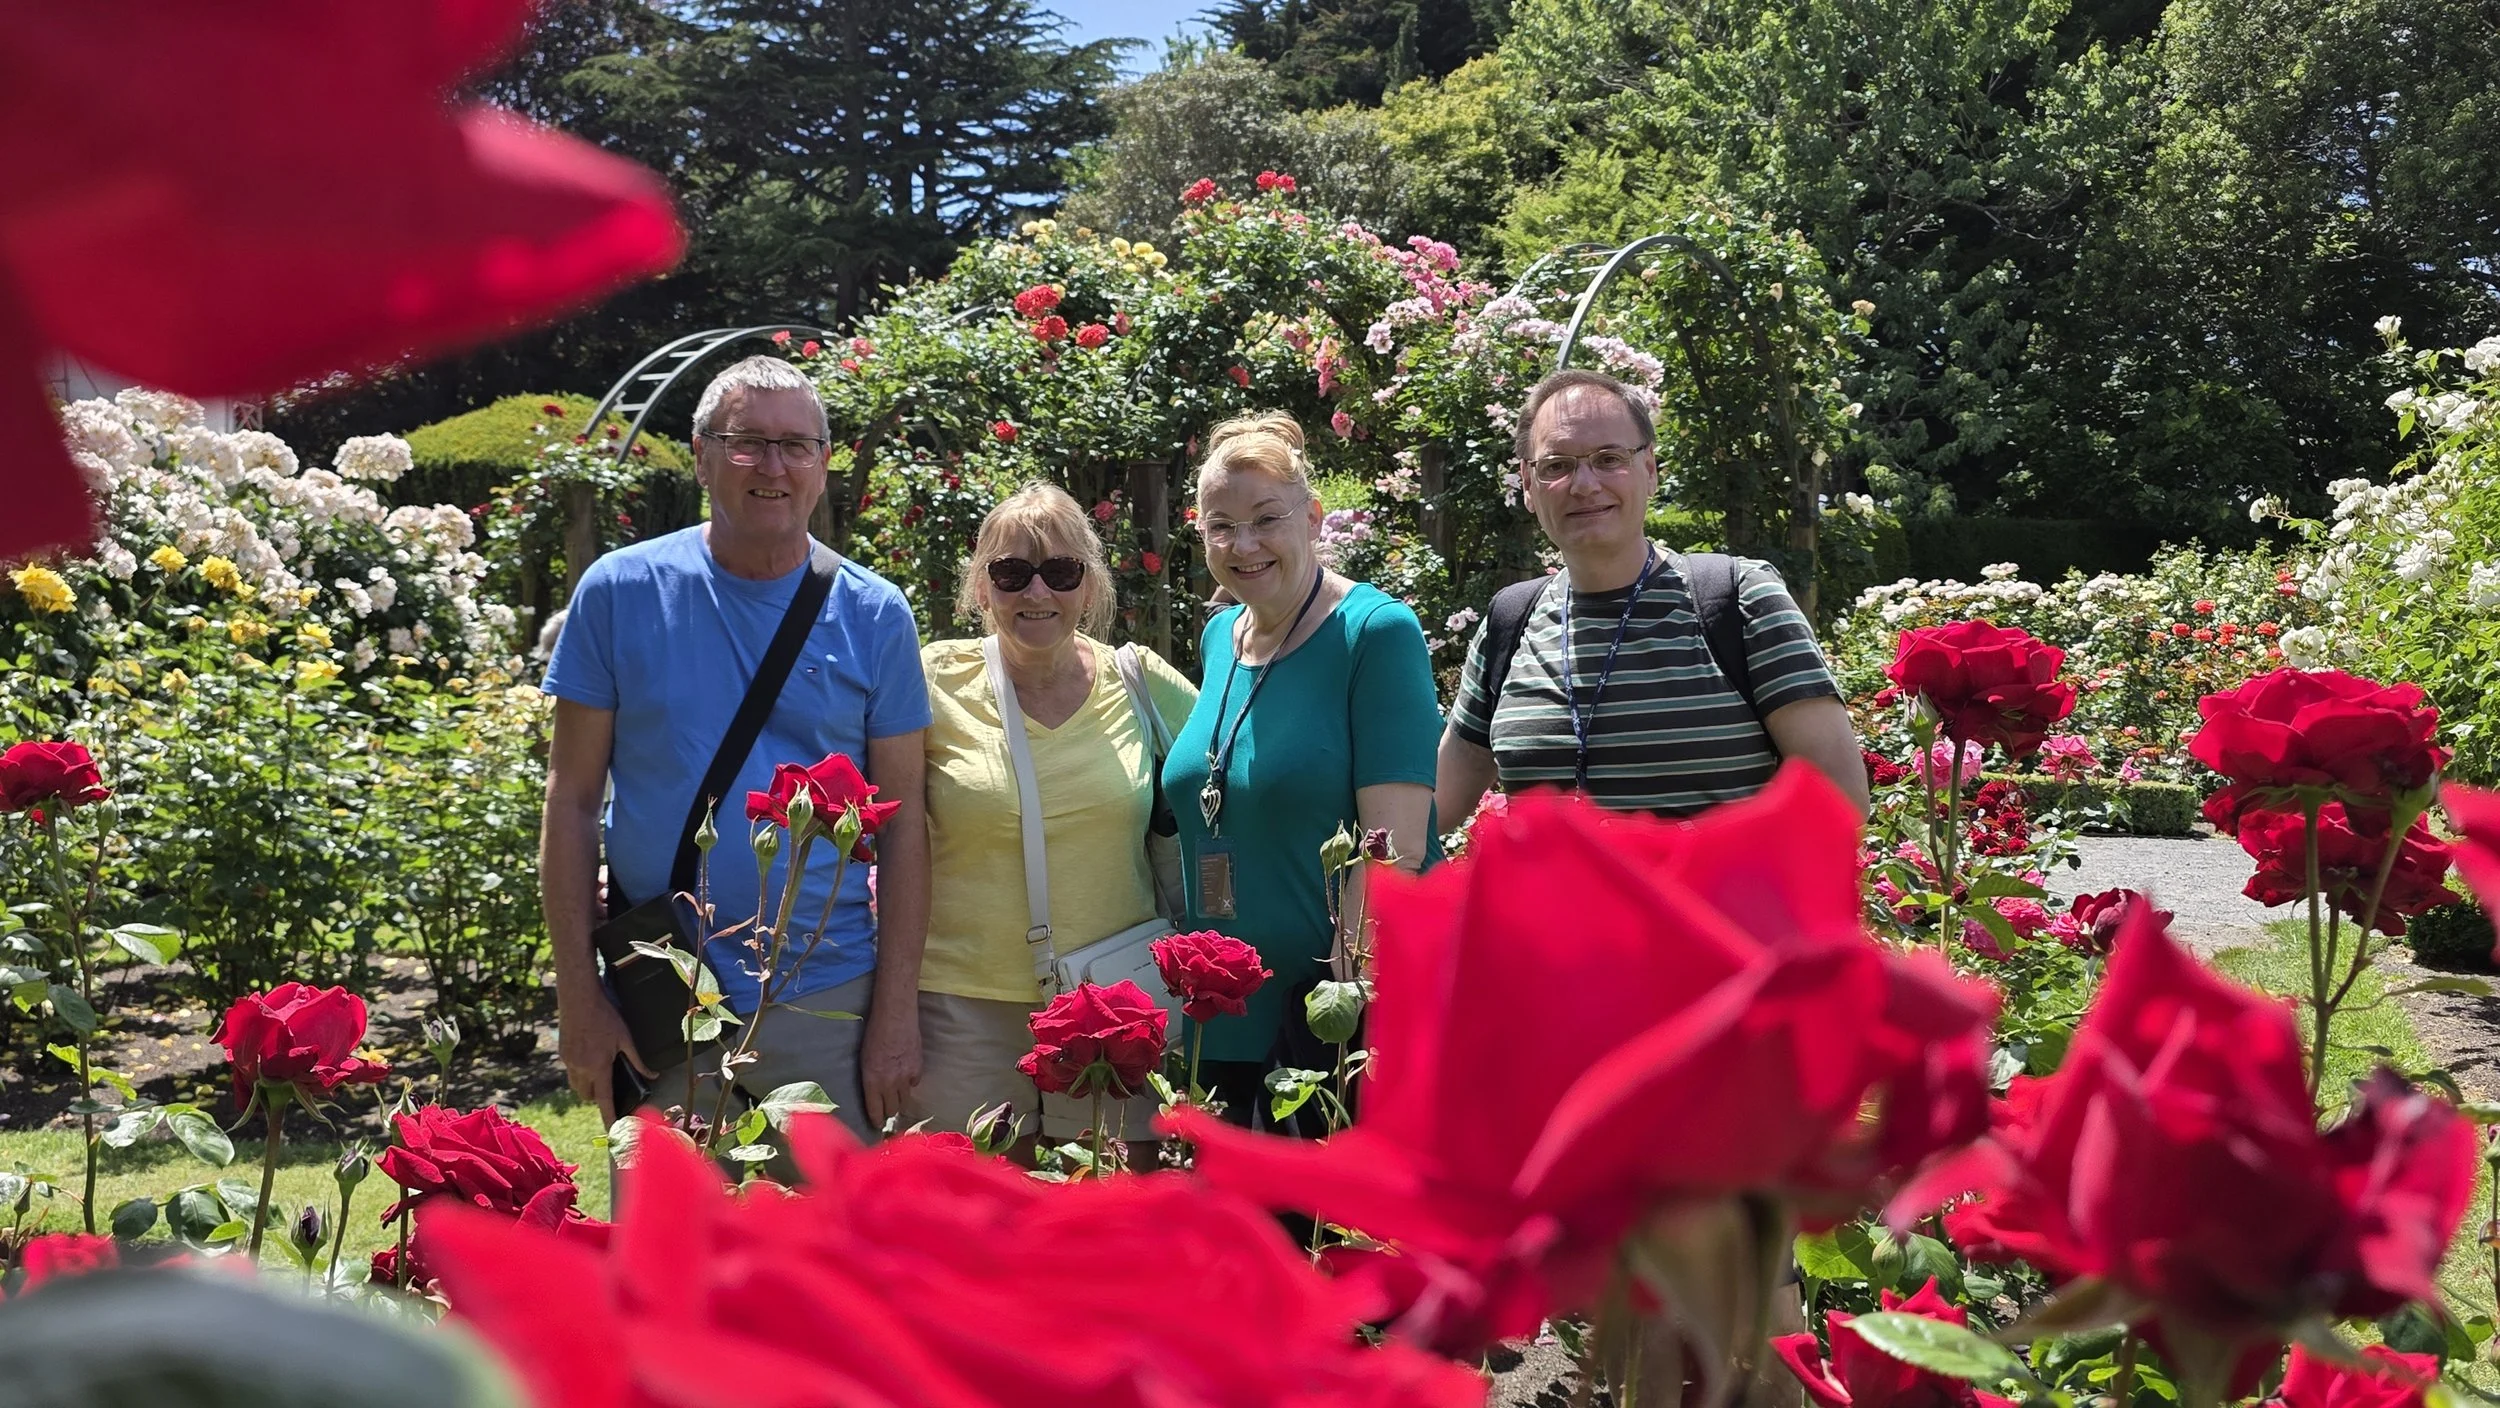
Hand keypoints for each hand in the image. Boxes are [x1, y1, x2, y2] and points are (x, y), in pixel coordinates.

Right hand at [558, 988, 652, 1124]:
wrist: (578, 998)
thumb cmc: (605, 1016)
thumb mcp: (625, 1038)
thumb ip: (638, 1061)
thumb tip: (653, 1075)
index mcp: (598, 1067)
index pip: (604, 1100)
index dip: (609, 1116)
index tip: (612, 1129)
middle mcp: (580, 1068)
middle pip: (588, 1096)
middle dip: (599, 1098)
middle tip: (612, 1088)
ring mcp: (569, 1062)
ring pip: (577, 1086)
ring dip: (588, 1087)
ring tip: (601, 1074)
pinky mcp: (562, 1054)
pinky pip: (571, 1072)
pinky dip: (581, 1073)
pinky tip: (590, 1059)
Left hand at [858, 1001, 921, 1133]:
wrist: (895, 1016)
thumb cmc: (874, 1033)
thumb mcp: (865, 1059)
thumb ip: (871, 1079)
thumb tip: (874, 1092)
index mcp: (872, 1081)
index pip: (876, 1110)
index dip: (876, 1120)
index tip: (876, 1125)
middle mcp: (890, 1083)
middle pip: (892, 1109)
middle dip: (888, 1112)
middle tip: (886, 1111)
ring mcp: (906, 1077)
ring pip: (905, 1100)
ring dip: (899, 1100)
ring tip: (896, 1098)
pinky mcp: (918, 1069)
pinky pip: (914, 1083)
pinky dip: (910, 1082)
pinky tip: (905, 1074)